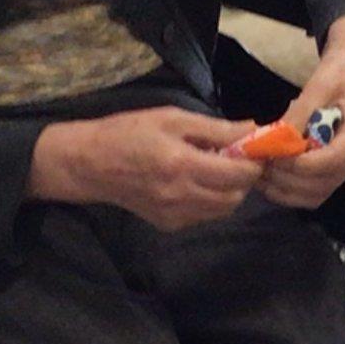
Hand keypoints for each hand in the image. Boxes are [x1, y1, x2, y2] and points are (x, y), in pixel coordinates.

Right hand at [31, 105, 257, 229]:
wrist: (91, 164)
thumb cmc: (130, 132)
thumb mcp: (172, 118)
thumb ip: (215, 128)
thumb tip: (252, 129)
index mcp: (183, 164)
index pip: (239, 174)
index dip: (253, 163)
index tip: (252, 150)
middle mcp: (181, 196)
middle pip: (236, 196)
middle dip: (243, 179)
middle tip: (234, 159)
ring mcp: (175, 215)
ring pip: (223, 210)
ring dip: (228, 191)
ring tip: (213, 169)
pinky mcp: (168, 224)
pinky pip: (204, 216)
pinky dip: (209, 201)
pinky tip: (194, 182)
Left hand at [257, 17, 344, 212]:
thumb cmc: (337, 77)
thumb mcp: (317, 87)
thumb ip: (297, 116)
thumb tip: (273, 141)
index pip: (332, 160)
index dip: (301, 164)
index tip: (273, 155)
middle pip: (322, 183)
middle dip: (287, 177)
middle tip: (259, 163)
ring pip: (315, 194)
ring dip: (284, 189)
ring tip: (259, 171)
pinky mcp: (333, 173)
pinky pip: (311, 193)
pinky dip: (287, 191)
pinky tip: (267, 178)